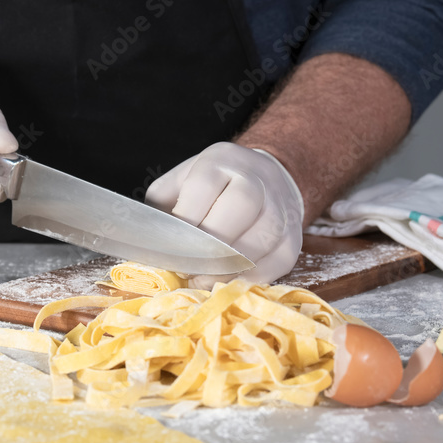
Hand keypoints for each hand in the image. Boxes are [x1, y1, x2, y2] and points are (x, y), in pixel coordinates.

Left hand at [146, 142, 303, 286]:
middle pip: (241, 206)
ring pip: (263, 237)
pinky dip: (252, 278)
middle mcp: (256, 177)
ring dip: (230, 267)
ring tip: (204, 281)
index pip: (204, 187)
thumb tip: (148, 250)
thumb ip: (162, 211)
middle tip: (189, 270)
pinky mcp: (294, 236)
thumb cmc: (210, 189)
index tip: (170, 249)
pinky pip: (279, 261)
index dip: (186, 223)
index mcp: (220, 160)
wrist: (262, 180)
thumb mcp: (179, 186)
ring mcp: (281, 206)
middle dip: (212, 245)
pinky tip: (229, 282)